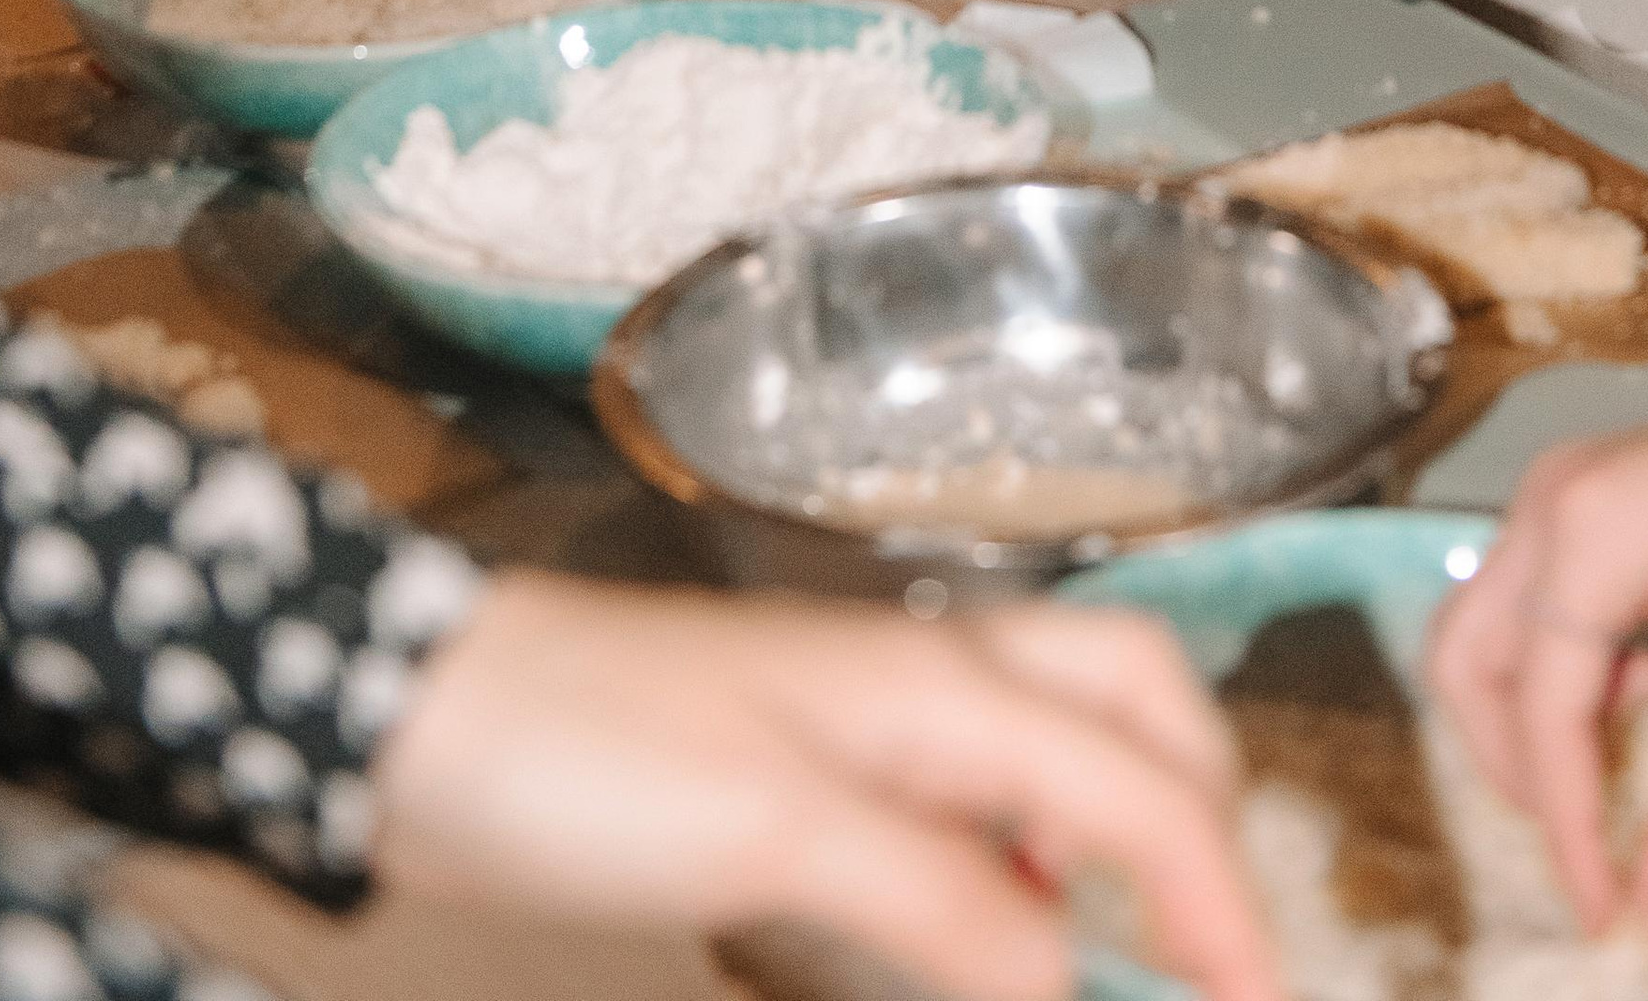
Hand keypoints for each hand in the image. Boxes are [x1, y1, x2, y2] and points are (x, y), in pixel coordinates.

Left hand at [374, 573, 1279, 1000]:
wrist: (422, 718)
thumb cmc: (578, 752)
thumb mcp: (772, 836)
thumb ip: (938, 899)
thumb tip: (1069, 979)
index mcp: (939, 682)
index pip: (1142, 790)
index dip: (1220, 911)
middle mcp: (928, 678)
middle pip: (1137, 703)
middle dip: (1207, 817)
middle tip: (1224, 957)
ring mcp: (869, 713)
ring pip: (1062, 736)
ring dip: (1125, 826)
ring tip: (1131, 953)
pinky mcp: (811, 762)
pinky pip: (975, 791)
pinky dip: (1028, 852)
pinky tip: (994, 929)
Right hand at [1426, 357, 1647, 940]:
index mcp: (1579, 533)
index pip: (1541, 708)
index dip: (1566, 824)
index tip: (1604, 914)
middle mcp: (1546, 504)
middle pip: (1468, 658)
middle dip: (1516, 762)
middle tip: (1589, 833)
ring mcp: (1563, 492)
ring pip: (1496, 629)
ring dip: (1545, 712)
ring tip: (1642, 741)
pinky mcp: (1593, 498)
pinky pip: (1544, 602)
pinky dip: (1579, 667)